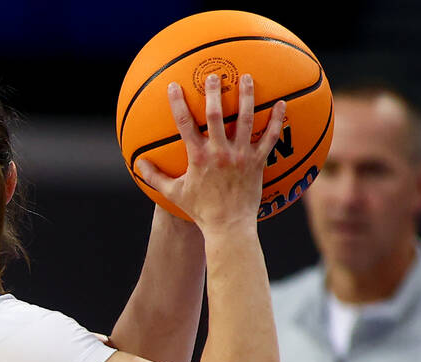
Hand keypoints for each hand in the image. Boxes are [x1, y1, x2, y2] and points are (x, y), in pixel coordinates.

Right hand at [137, 73, 285, 231]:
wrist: (228, 226)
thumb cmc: (200, 210)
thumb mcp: (174, 194)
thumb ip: (155, 177)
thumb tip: (138, 164)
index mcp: (198, 157)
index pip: (185, 124)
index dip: (178, 103)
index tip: (174, 86)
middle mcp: (220, 152)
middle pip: (217, 115)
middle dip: (214, 92)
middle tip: (214, 75)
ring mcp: (241, 156)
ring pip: (245, 120)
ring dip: (246, 96)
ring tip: (246, 78)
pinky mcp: (258, 162)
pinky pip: (270, 137)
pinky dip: (276, 120)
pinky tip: (282, 103)